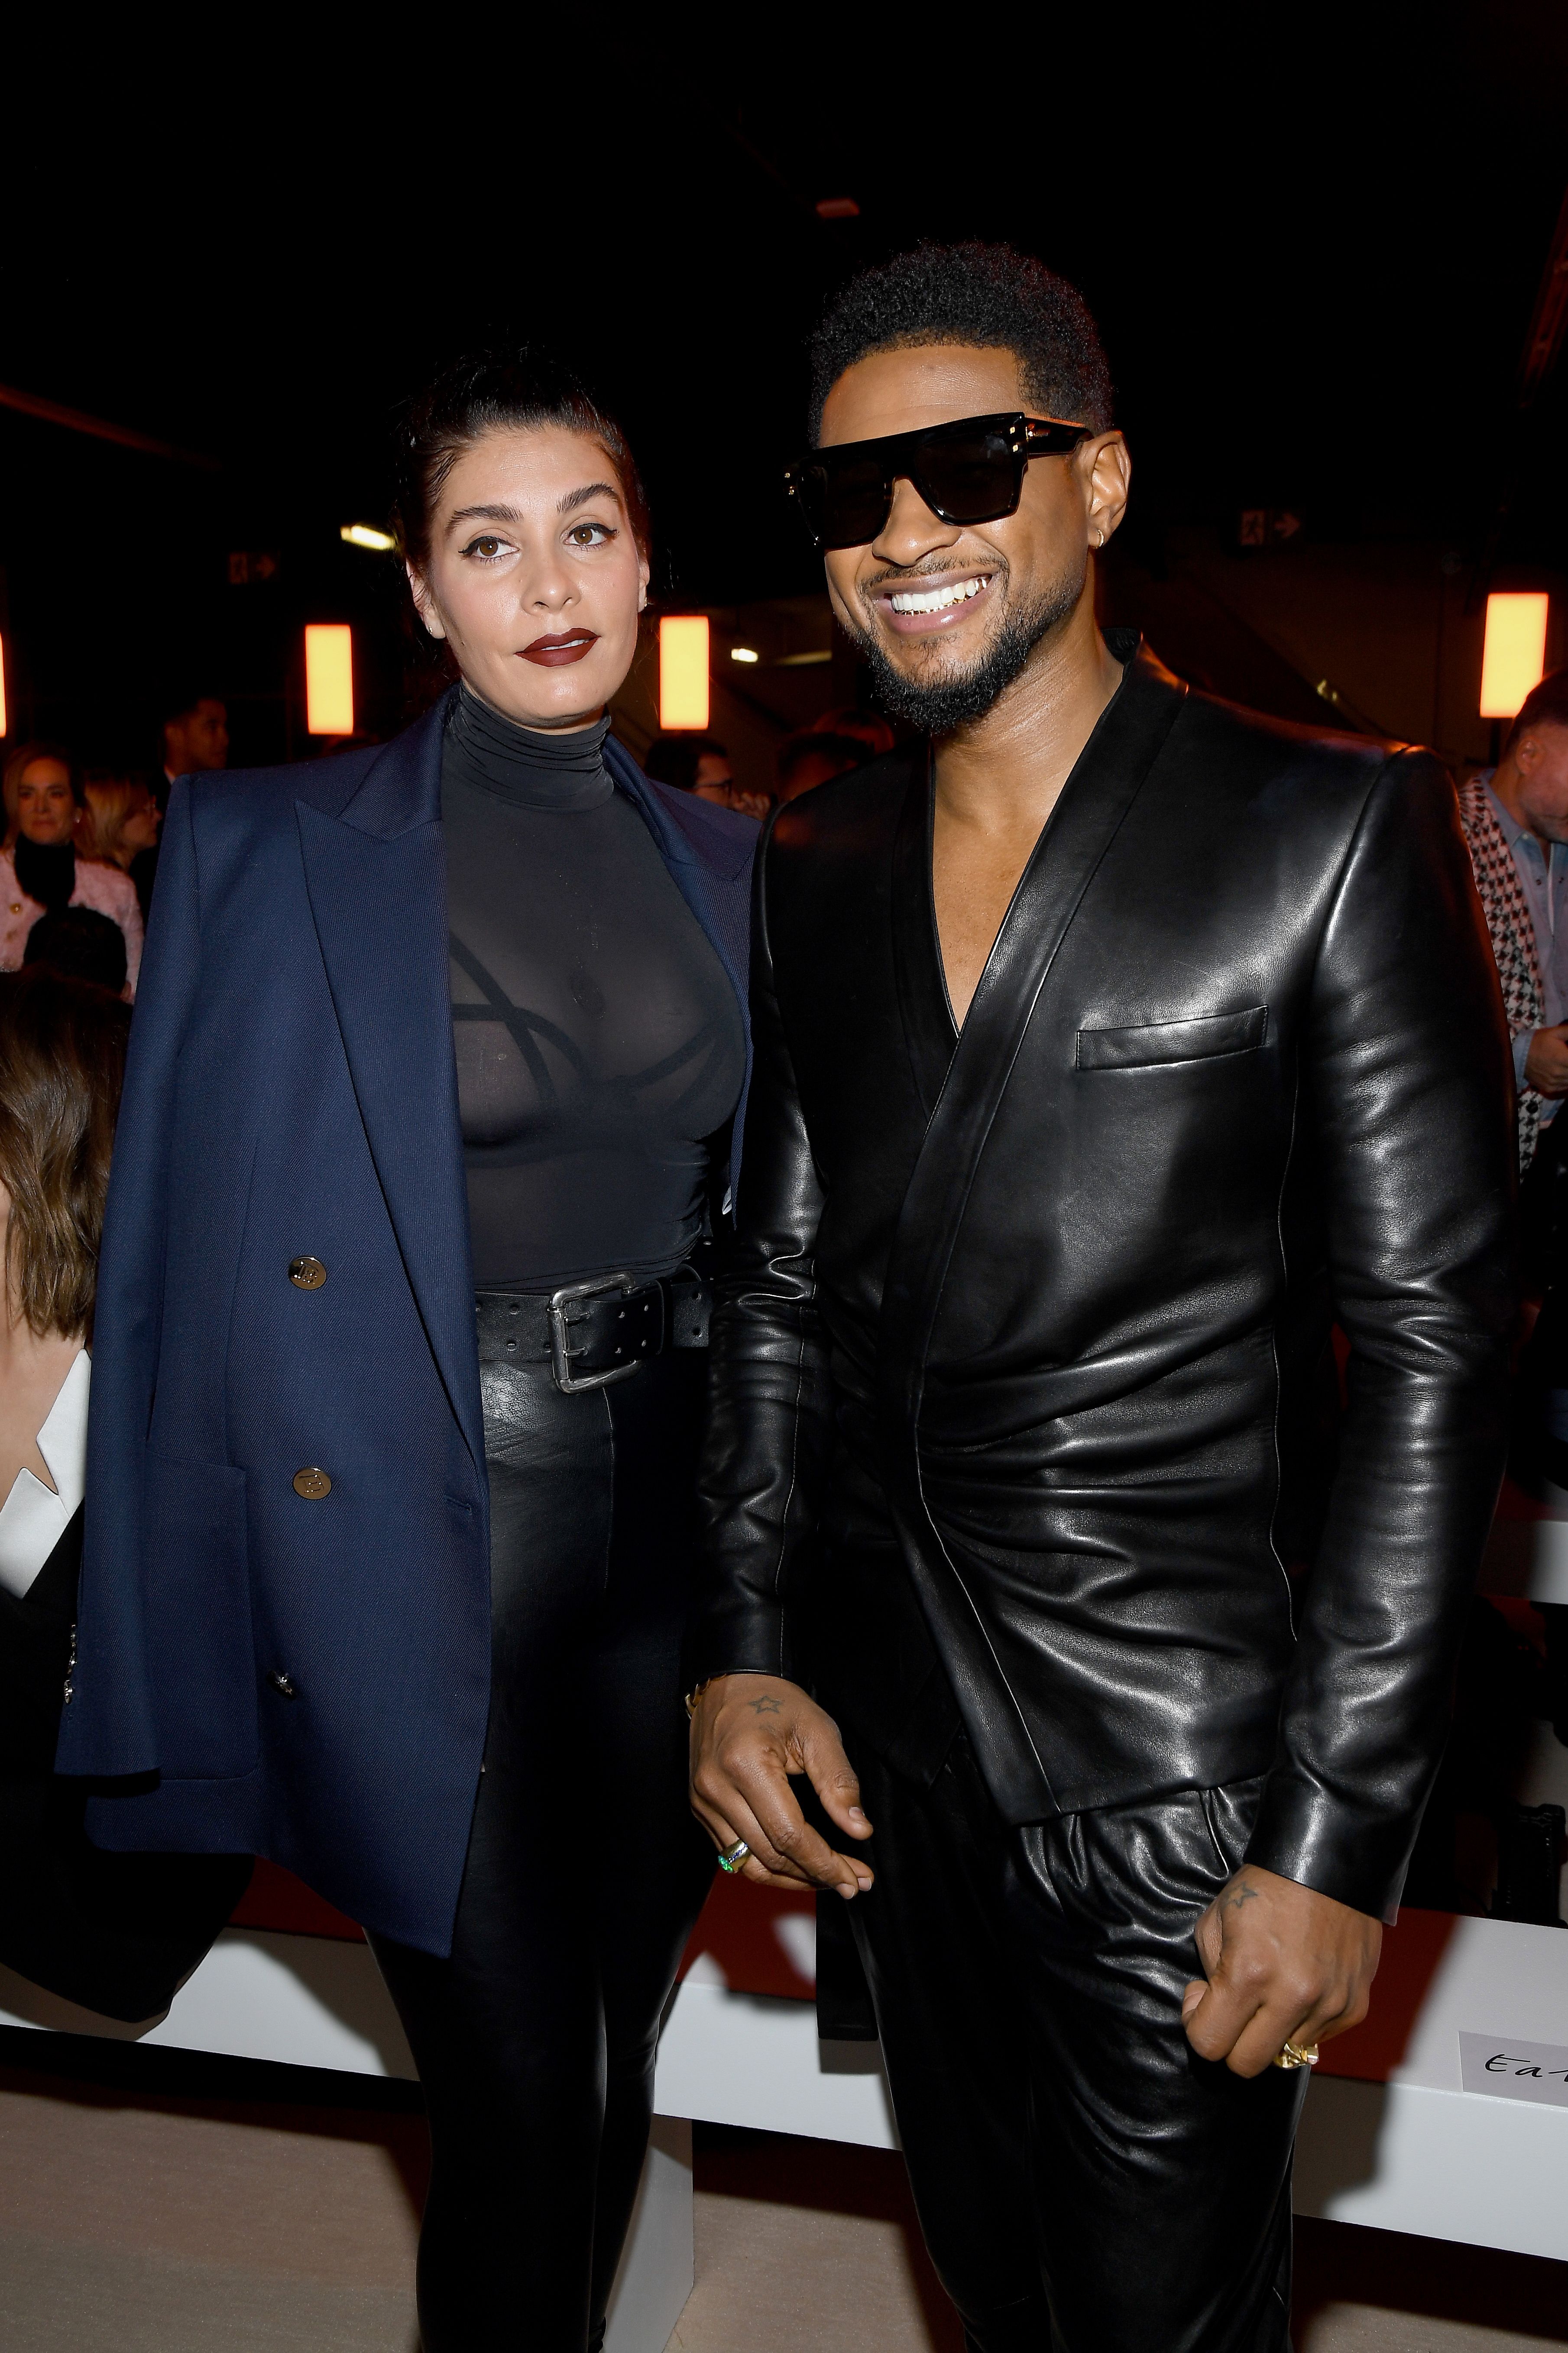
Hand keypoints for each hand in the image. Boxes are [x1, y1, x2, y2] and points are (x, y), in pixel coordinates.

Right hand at [689, 1674, 873, 1899]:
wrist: (730, 1682)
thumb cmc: (776, 1701)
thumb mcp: (818, 1731)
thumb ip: (839, 1783)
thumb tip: (860, 1831)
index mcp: (745, 1764)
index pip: (789, 1834)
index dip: (825, 1863)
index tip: (856, 1878)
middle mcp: (716, 1787)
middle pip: (769, 1855)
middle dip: (815, 1875)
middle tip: (853, 1883)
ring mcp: (702, 1800)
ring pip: (749, 1864)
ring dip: (792, 1879)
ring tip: (828, 1880)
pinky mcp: (700, 1807)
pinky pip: (733, 1853)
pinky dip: (768, 1865)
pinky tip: (798, 1865)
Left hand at [1181, 1865, 1381, 2077]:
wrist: (1328, 1865)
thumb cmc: (1268, 1887)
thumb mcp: (1217, 1918)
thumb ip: (1210, 1971)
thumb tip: (1213, 2005)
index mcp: (1250, 1974)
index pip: (1210, 2045)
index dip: (1197, 2026)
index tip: (1201, 2000)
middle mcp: (1292, 1997)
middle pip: (1247, 2065)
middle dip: (1231, 2042)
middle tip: (1232, 2007)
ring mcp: (1328, 2006)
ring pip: (1285, 2054)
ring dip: (1270, 2031)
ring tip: (1271, 1988)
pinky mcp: (1354, 2008)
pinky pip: (1319, 2038)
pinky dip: (1303, 2022)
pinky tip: (1299, 1985)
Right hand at [1525, 1024, 1567, 1095]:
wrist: (1517, 1054)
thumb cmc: (1537, 1041)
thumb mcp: (1555, 1032)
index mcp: (1563, 1058)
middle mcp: (1559, 1073)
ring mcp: (1554, 1082)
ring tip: (1565, 1065)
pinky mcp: (1549, 1088)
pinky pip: (1565, 1087)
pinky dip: (1567, 1081)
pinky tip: (1564, 1073)